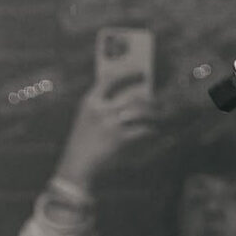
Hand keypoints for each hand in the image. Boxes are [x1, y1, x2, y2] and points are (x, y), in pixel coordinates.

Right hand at [55, 74, 158, 192]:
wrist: (77, 164)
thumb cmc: (83, 139)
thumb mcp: (85, 117)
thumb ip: (101, 104)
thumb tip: (131, 94)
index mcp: (90, 102)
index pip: (109, 80)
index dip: (127, 74)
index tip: (141, 72)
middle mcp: (101, 110)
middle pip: (132, 95)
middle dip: (148, 96)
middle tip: (157, 97)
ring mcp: (111, 124)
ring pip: (140, 111)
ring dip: (153, 112)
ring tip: (159, 113)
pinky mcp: (119, 139)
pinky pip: (142, 129)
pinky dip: (150, 130)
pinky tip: (153, 131)